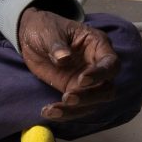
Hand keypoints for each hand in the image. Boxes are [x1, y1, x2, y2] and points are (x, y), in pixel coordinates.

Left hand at [18, 7, 119, 121]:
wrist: (31, 36)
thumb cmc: (45, 27)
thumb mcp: (48, 32)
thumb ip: (57, 45)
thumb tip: (64, 58)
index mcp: (97, 45)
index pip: (110, 63)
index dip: (100, 74)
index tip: (82, 80)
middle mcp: (96, 65)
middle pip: (107, 88)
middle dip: (90, 97)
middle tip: (68, 97)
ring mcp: (86, 81)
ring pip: (93, 103)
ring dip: (75, 110)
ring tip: (52, 109)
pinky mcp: (73, 91)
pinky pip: (76, 107)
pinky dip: (64, 113)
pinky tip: (48, 112)